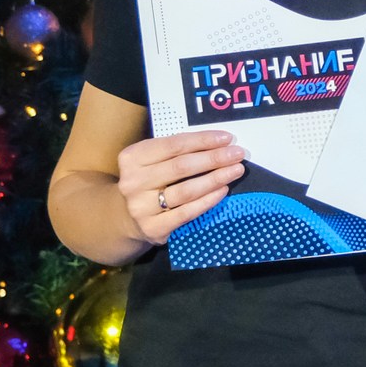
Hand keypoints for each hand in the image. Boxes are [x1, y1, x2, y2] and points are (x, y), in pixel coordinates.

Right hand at [115, 128, 245, 247]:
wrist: (127, 217)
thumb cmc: (150, 181)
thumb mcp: (153, 160)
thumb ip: (177, 151)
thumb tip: (219, 144)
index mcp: (132, 157)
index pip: (173, 145)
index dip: (202, 140)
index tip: (226, 138)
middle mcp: (133, 182)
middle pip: (181, 166)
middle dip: (214, 158)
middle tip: (237, 154)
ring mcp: (141, 207)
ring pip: (186, 190)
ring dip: (215, 179)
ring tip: (236, 170)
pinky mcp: (153, 228)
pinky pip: (186, 212)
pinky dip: (208, 201)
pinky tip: (223, 191)